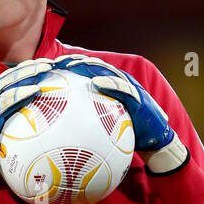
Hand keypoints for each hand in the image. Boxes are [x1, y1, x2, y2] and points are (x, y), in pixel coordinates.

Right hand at [0, 59, 54, 203]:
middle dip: (30, 67)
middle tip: (48, 62)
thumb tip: (33, 113)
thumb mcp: (0, 125)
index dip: (26, 69)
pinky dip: (22, 94)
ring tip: (44, 69)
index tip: (43, 64)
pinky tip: (35, 90)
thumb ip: (11, 115)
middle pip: (11, 76)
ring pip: (9, 83)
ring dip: (28, 75)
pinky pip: (7, 101)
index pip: (9, 77)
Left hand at [50, 54, 188, 174]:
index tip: (48, 68)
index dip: (68, 68)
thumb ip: (86, 127)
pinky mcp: (138, 96)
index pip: (84, 73)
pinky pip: (122, 87)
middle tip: (56, 62)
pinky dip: (109, 83)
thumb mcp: (103, 131)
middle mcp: (116, 83)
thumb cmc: (127, 137)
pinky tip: (95, 82)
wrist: (154, 141)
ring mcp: (128, 87)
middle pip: (92, 66)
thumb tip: (59, 140)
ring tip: (72, 65)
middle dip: (74, 61)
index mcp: (107, 89)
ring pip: (105, 70)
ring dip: (88, 66)